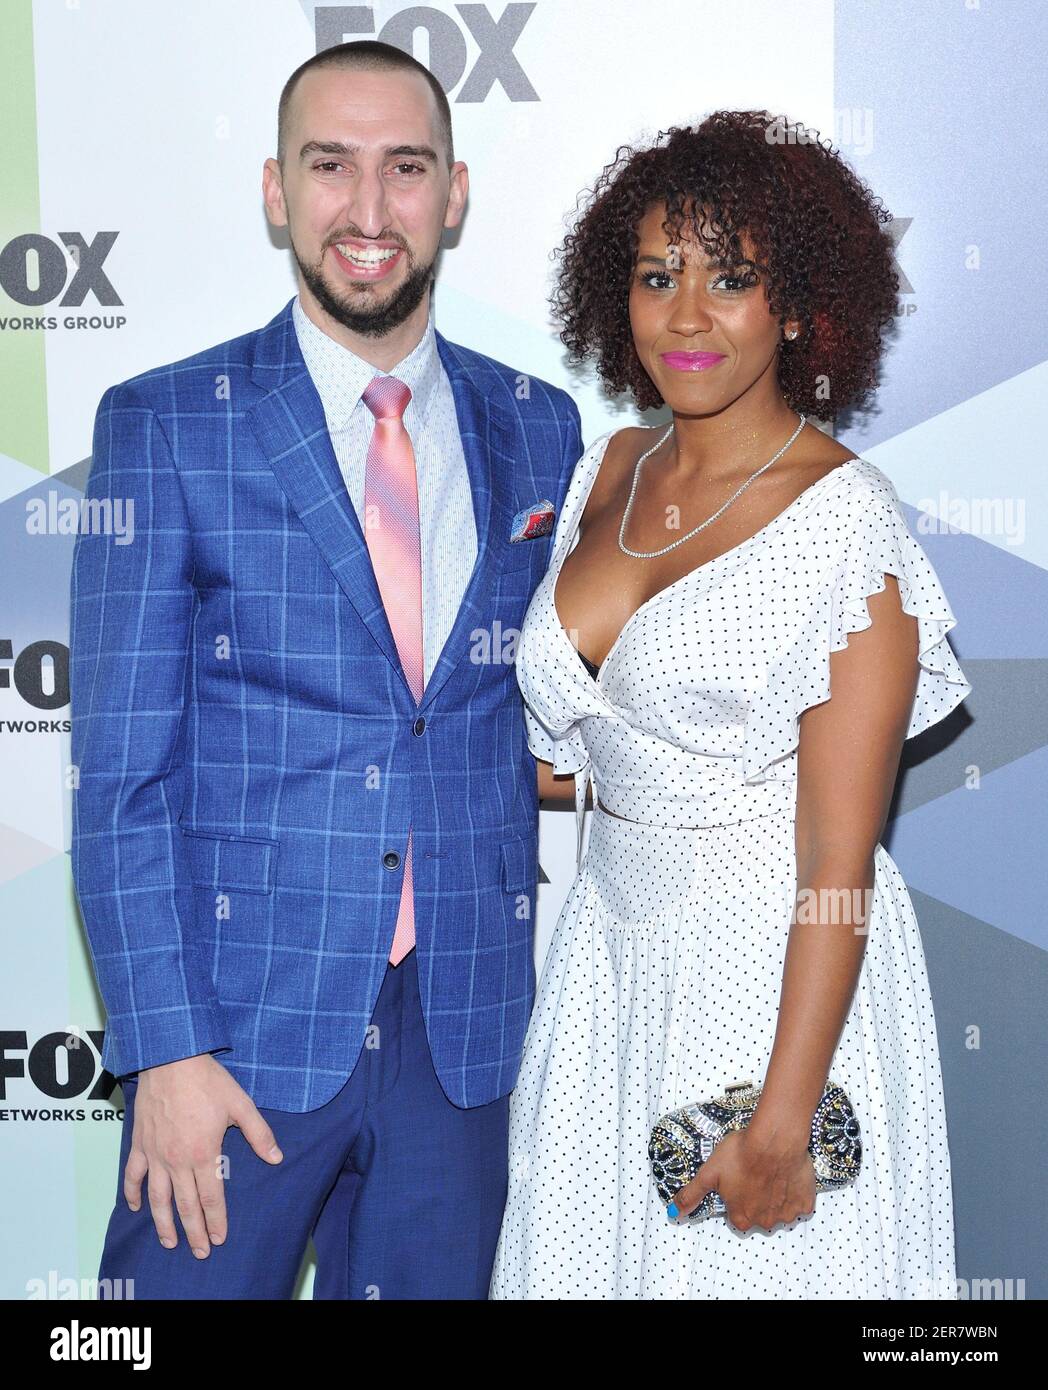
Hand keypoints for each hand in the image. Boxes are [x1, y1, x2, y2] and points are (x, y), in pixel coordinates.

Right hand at [123, 1053, 282, 1257]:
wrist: (171, 1058)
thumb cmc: (208, 1080)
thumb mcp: (241, 1104)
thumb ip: (258, 1133)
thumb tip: (276, 1158)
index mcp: (203, 1153)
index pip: (212, 1198)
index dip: (216, 1221)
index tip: (220, 1239)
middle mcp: (177, 1161)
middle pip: (185, 1205)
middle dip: (194, 1232)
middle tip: (199, 1252)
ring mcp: (155, 1154)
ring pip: (157, 1198)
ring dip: (163, 1223)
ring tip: (169, 1242)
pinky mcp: (140, 1144)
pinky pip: (133, 1175)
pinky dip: (133, 1194)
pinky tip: (135, 1208)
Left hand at [670, 1128, 815, 1232]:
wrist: (773, 1140)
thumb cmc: (740, 1154)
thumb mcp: (708, 1173)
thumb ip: (692, 1195)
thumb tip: (674, 1212)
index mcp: (741, 1218)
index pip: (736, 1215)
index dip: (736, 1196)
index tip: (738, 1180)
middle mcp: (764, 1222)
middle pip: (758, 1215)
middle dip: (756, 1198)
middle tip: (754, 1174)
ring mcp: (786, 1214)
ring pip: (778, 1210)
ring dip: (775, 1197)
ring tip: (770, 1172)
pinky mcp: (805, 1203)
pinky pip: (800, 1204)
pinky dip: (795, 1193)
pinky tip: (787, 1176)